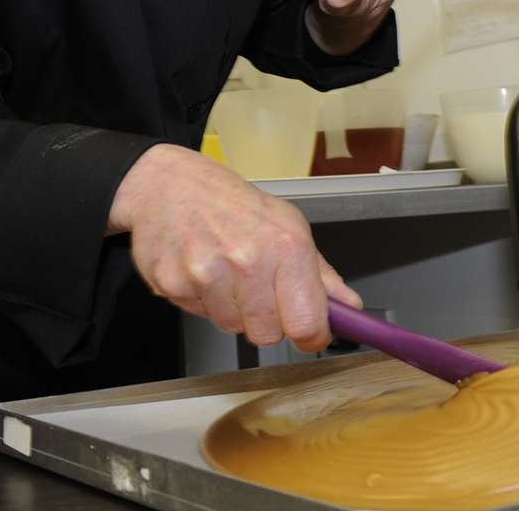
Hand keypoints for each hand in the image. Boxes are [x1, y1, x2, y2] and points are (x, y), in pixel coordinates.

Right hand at [109, 144, 362, 350]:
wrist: (168, 183)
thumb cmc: (231, 203)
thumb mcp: (287, 226)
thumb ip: (320, 274)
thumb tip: (349, 308)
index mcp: (286, 246)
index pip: (307, 324)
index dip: (311, 335)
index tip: (309, 331)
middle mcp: (247, 260)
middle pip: (268, 334)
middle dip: (267, 319)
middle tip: (257, 287)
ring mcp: (207, 273)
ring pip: (233, 327)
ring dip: (232, 308)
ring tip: (225, 272)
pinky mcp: (172, 283)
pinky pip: (199, 315)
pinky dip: (201, 300)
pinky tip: (201, 269)